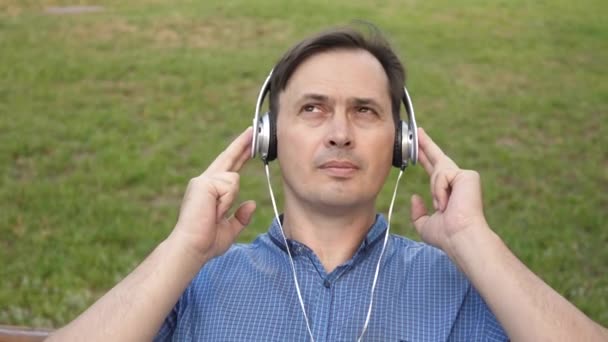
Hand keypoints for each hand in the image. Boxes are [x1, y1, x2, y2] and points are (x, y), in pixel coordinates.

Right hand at [170, 127, 255, 261]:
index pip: (228, 168)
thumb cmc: (206, 242)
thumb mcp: (229, 230)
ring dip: (228, 201)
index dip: (239, 154)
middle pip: (227, 158)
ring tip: (214, 213)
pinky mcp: (204, 182)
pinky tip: (213, 209)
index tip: (248, 143)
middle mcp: (204, 182)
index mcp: (209, 191)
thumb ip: (240, 217)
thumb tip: (251, 204)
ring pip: (234, 179)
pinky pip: (230, 185)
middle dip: (242, 144)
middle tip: (252, 129)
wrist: (192, 247)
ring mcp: (203, 181)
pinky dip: (226, 201)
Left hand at [410, 127, 488, 253]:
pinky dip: (440, 190)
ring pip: (436, 173)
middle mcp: (457, 181)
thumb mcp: (425, 225)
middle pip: (439, 157)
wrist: (460, 236)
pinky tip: (448, 202)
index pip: (434, 169)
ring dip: (435, 192)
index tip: (418, 147)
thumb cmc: (446, 235)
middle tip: (417, 130)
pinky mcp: (468, 175)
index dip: (425, 157)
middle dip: (426, 144)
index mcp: (447, 190)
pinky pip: (443, 175)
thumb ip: (418, 213)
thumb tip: (415, 197)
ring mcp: (464, 177)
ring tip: (444, 207)